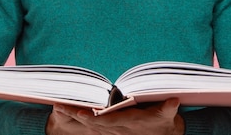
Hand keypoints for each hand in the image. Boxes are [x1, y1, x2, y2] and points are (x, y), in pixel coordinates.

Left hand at [45, 98, 184, 134]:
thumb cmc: (164, 123)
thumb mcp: (168, 116)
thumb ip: (168, 109)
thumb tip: (173, 101)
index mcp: (126, 123)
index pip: (105, 121)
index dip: (92, 118)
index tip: (79, 113)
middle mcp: (116, 128)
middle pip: (91, 123)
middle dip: (74, 115)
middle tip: (58, 106)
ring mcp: (112, 130)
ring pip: (88, 124)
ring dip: (73, 116)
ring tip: (57, 106)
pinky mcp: (110, 129)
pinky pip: (90, 125)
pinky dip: (78, 119)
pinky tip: (67, 112)